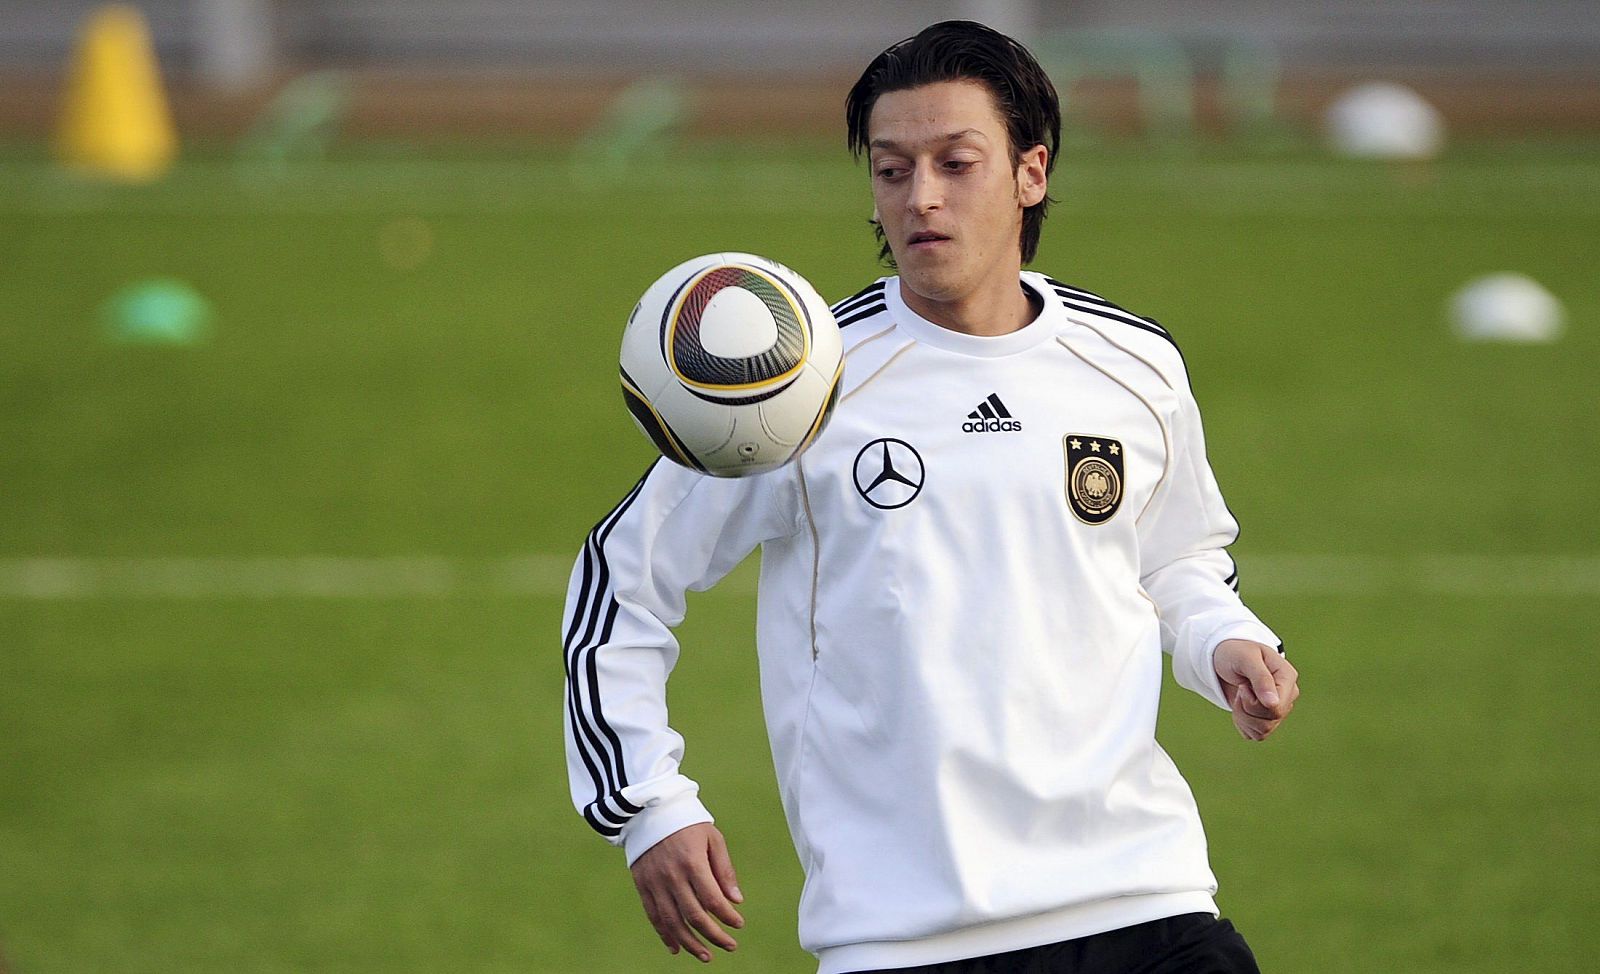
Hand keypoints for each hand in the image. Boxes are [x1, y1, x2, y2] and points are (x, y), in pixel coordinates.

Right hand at [630, 823, 743, 962]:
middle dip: (714, 936)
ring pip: (673, 922)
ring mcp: (655, 883)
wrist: (649, 810)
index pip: (712, 900)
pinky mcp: (642, 885)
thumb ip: (724, 870)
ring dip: (691, 943)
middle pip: (694, 916)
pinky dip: (665, 935)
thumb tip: (736, 900)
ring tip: (706, 955)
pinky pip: (654, 916)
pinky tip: (677, 948)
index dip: (727, 917)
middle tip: (730, 946)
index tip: (739, 925)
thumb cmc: (687, 823)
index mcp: (692, 862)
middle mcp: (672, 876)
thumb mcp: (712, 838)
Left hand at [1213, 639, 1299, 740]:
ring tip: (1239, 696)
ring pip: (1263, 731)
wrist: (1224, 657)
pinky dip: (1242, 724)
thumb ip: (1261, 679)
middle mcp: (1287, 695)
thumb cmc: (1235, 653)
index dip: (1255, 703)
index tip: (1243, 686)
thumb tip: (1273, 703)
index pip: (1277, 708)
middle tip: (1240, 689)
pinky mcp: (1266, 718)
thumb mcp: (1245, 659)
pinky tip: (1239, 707)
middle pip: (1270, 721)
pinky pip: (1256, 735)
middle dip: (1246, 709)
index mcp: (1287, 677)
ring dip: (1243, 717)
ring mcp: (1278, 708)